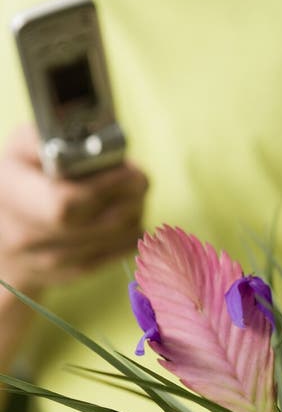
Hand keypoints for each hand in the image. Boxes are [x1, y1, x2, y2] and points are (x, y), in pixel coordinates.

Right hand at [0, 123, 148, 293]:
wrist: (4, 240)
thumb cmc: (19, 182)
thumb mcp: (22, 152)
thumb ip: (52, 139)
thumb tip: (95, 138)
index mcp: (12, 196)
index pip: (65, 204)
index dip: (105, 187)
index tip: (128, 168)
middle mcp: (28, 236)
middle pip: (100, 223)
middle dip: (129, 197)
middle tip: (139, 178)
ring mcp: (54, 261)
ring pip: (118, 238)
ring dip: (136, 211)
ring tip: (134, 192)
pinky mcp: (77, 273)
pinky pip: (123, 251)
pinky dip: (134, 229)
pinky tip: (128, 213)